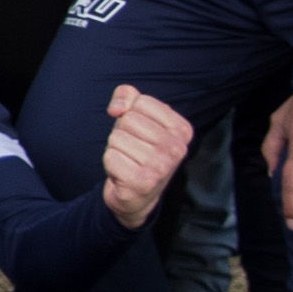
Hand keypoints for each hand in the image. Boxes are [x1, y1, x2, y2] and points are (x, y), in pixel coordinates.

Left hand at [92, 83, 195, 228]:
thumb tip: (117, 108)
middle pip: (127, 120)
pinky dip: (110, 164)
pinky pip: (110, 156)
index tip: (140, 133)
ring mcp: (161, 167)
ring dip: (115, 149)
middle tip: (132, 150)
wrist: (136, 195)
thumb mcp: (136, 117)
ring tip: (128, 161)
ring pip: (116, 138)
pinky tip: (123, 174)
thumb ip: (127, 96)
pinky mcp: (142, 182)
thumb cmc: (137, 150)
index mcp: (182, 130)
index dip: (131, 115)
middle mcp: (177, 148)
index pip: (142, 102)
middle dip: (121, 133)